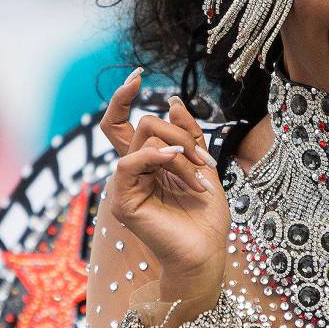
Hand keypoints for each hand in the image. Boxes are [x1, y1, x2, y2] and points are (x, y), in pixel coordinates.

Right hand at [99, 69, 229, 302]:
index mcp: (146, 163)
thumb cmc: (206, 216)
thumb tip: (173, 102)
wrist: (207, 253)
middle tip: (204, 159)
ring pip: (144, 141)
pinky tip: (178, 160)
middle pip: (142, 125)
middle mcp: (132, 171)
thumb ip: (188, 135)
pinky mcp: (123, 201)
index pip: (121, 123)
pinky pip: (131, 163)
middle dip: (180, 132)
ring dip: (180, 152)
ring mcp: (125, 186)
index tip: (138, 74)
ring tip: (201, 176)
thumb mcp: (202, 165)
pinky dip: (156, 157)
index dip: (123, 97)